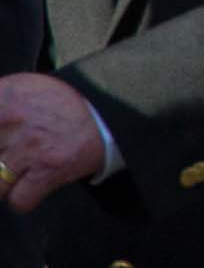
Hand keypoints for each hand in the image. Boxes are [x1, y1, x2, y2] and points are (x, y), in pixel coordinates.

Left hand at [0, 74, 105, 211]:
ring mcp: (28, 146)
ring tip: (17, 171)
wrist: (106, 114)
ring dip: (3, 183)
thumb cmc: (55, 105)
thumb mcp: (19, 88)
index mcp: (2, 95)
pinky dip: (23, 198)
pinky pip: (17, 201)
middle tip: (7, 159)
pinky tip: (32, 183)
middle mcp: (10, 119)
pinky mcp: (47, 170)